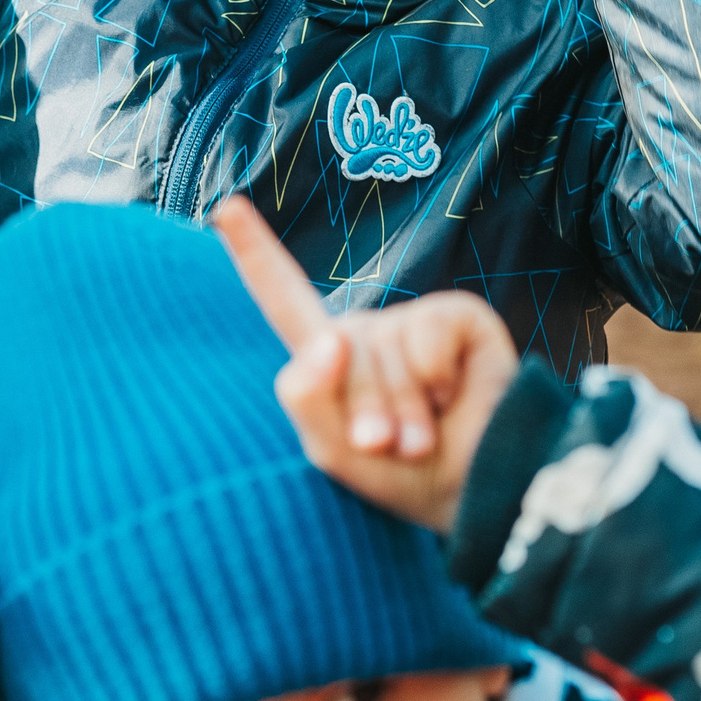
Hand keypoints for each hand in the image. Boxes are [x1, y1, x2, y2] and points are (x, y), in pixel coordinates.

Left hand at [210, 195, 517, 534]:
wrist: (475, 493)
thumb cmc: (400, 475)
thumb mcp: (332, 449)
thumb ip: (306, 395)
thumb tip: (330, 337)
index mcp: (326, 354)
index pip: (282, 296)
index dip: (253, 249)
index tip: (225, 207)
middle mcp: (368, 329)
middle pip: (339, 349)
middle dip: (367, 410)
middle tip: (392, 446)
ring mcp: (412, 320)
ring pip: (387, 351)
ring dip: (407, 410)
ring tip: (423, 436)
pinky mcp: (459, 317)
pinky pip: (430, 336)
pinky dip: (439, 379)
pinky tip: (455, 398)